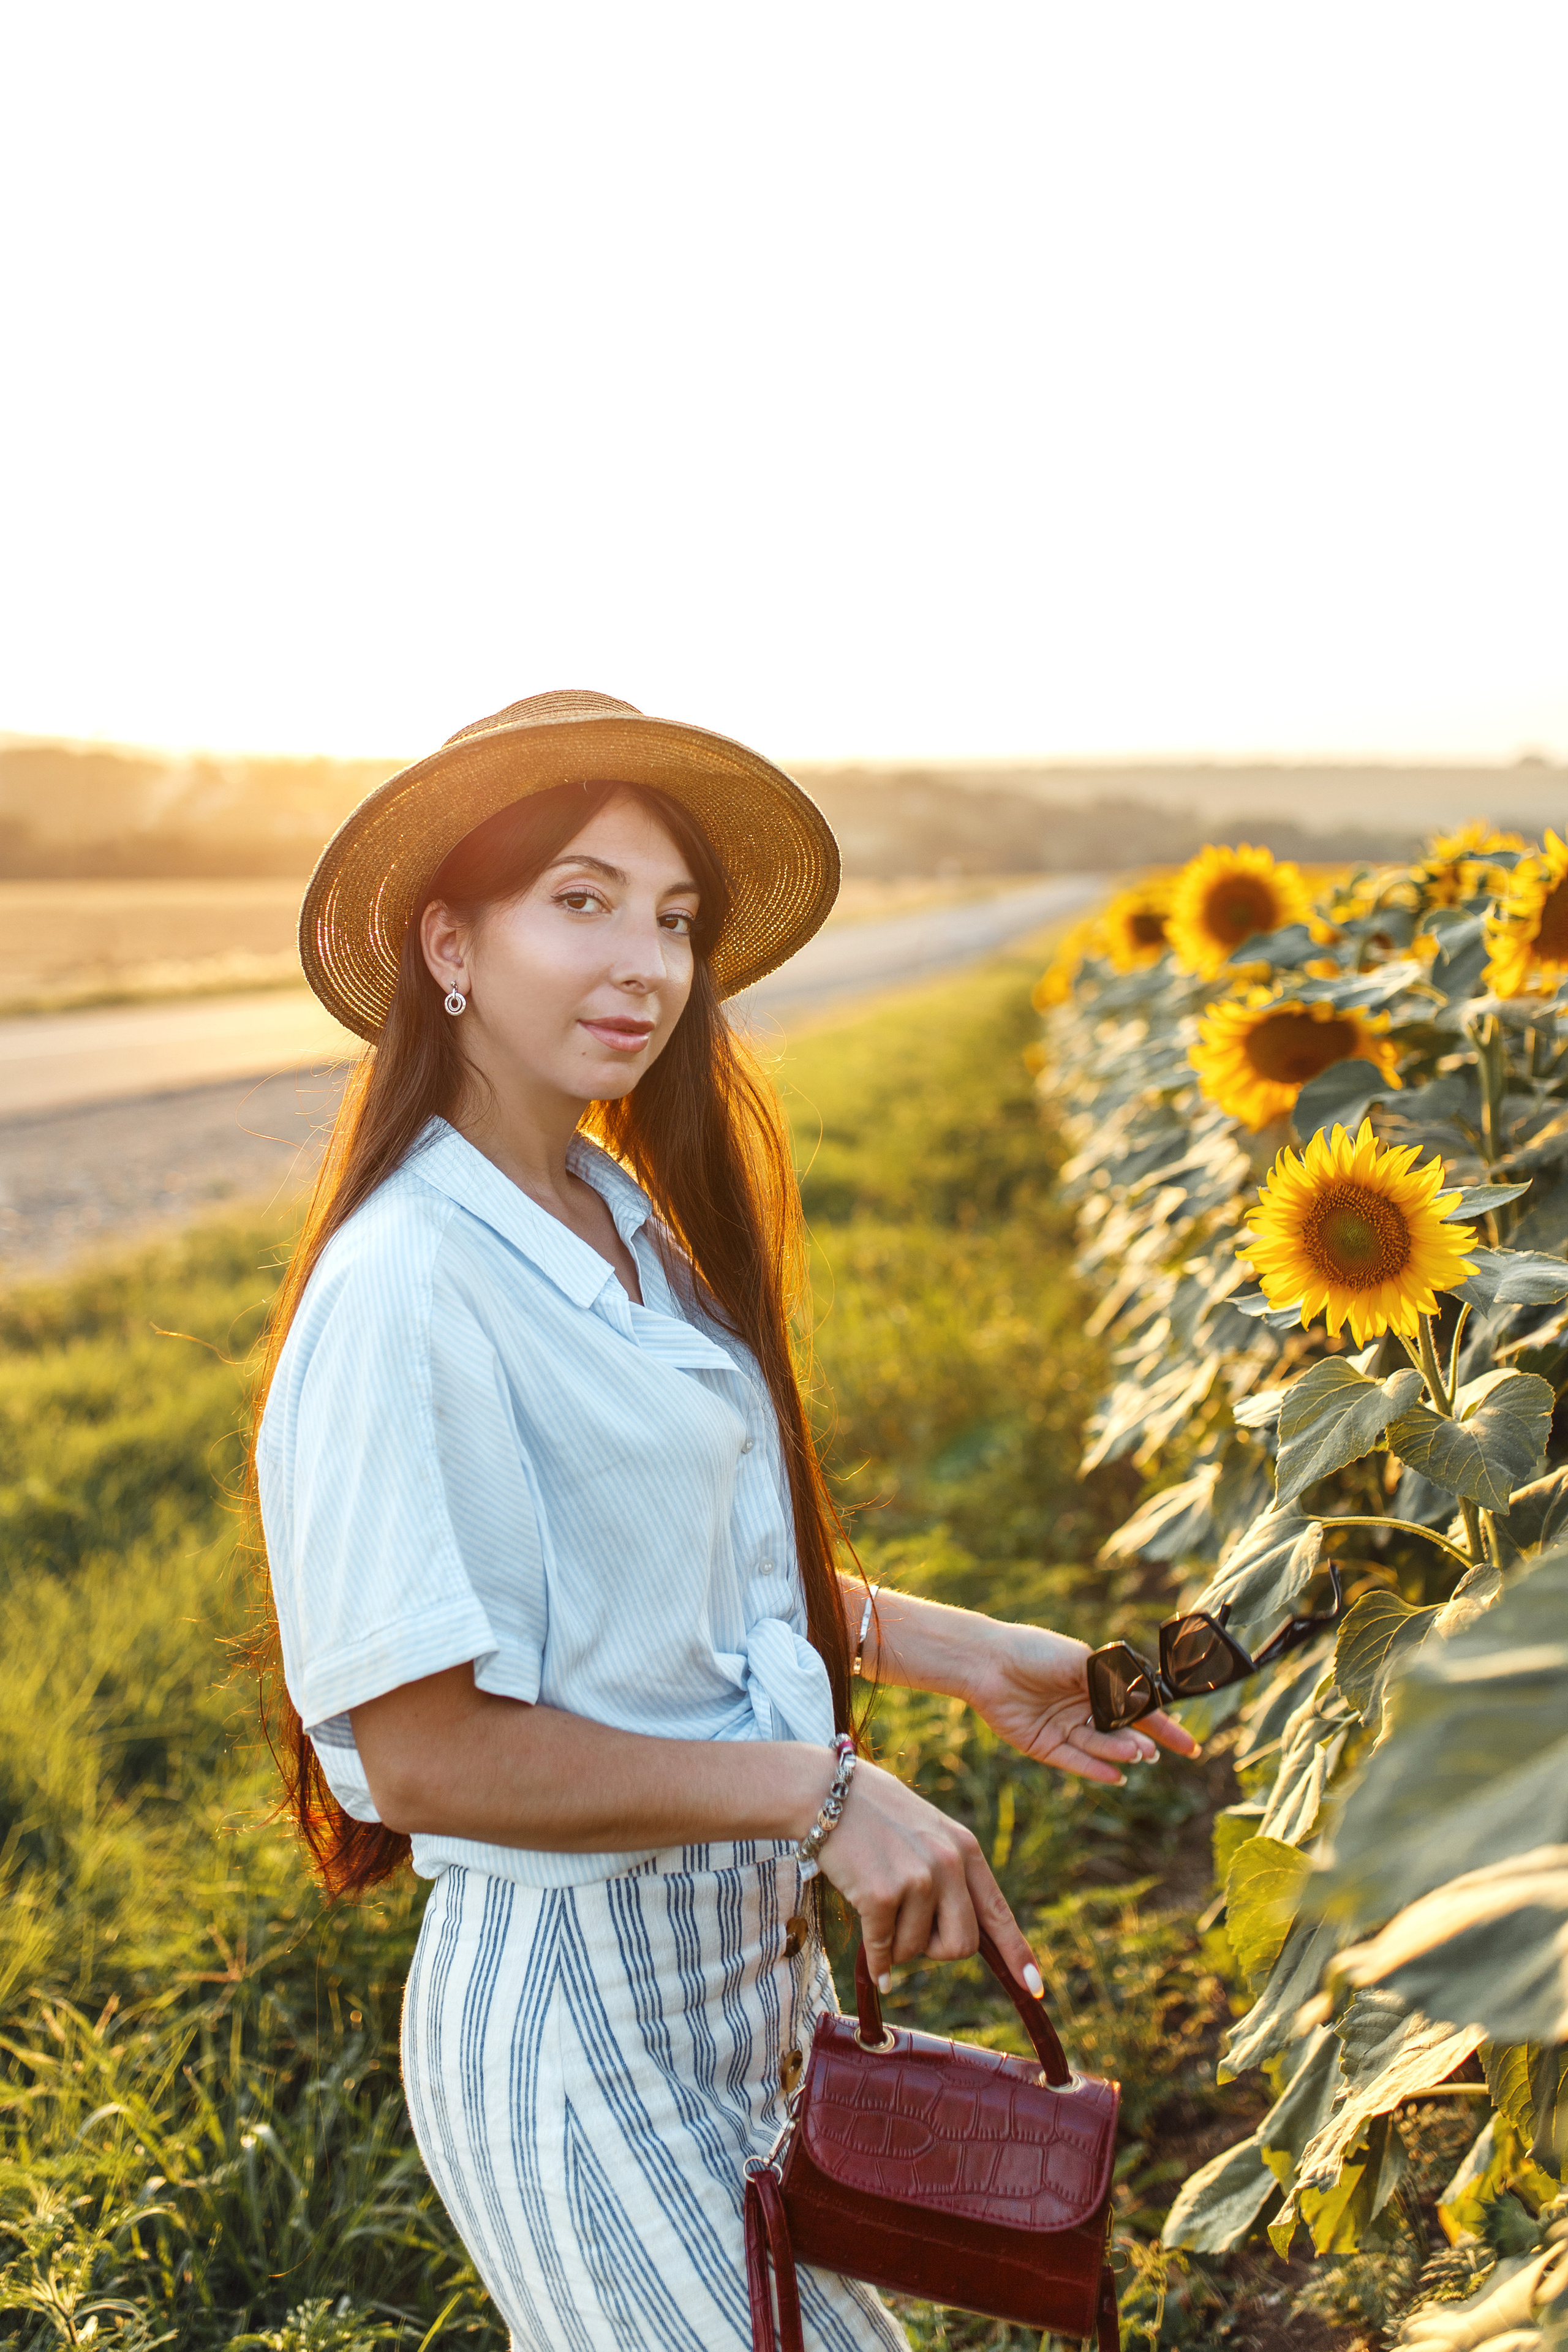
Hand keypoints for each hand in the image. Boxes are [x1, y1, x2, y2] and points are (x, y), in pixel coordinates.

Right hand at [815, 1756, 1040, 1997]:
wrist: (825, 1792)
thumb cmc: (873, 1814)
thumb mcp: (926, 1831)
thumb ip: (949, 1874)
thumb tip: (961, 1938)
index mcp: (965, 1848)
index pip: (998, 1912)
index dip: (1017, 1954)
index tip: (1035, 1988)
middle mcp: (948, 1864)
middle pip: (961, 1946)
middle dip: (935, 1949)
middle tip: (908, 1927)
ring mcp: (917, 1879)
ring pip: (916, 1950)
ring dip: (896, 1944)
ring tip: (875, 1902)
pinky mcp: (882, 1895)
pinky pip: (884, 1952)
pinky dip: (876, 1961)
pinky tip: (870, 1957)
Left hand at [967, 1621, 1200, 1784]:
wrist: (988, 1663)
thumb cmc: (1036, 1653)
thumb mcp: (1081, 1662)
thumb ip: (1113, 1684)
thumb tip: (1146, 1704)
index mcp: (1095, 1684)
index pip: (1137, 1709)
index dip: (1163, 1728)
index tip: (1188, 1746)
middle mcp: (1082, 1709)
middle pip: (1121, 1733)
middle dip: (1141, 1743)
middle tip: (1152, 1750)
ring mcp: (1064, 1729)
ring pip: (1100, 1746)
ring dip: (1119, 1752)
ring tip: (1136, 1754)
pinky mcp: (1044, 1746)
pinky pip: (1075, 1761)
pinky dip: (1095, 1769)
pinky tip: (1116, 1775)